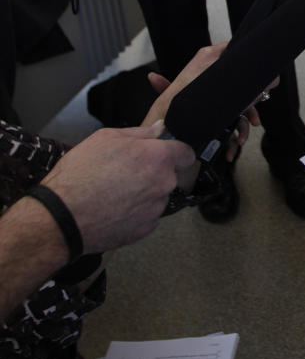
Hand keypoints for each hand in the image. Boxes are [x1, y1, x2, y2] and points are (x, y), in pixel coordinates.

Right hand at [43, 125, 195, 253]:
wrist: (63, 216)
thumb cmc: (80, 174)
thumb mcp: (105, 138)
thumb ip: (139, 133)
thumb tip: (159, 129)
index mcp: (157, 158)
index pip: (186, 153)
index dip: (175, 152)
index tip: (165, 154)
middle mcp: (163, 184)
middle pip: (169, 175)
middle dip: (153, 172)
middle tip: (125, 172)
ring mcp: (155, 209)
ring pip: (156, 196)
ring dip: (143, 193)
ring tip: (113, 192)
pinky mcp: (144, 229)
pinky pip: (146, 216)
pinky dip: (134, 213)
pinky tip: (112, 208)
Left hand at [142, 44, 268, 158]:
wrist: (173, 138)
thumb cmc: (175, 114)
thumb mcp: (172, 100)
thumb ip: (166, 88)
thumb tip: (152, 76)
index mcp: (212, 97)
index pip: (231, 92)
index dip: (243, 96)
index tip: (251, 99)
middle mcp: (220, 109)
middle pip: (242, 108)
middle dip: (251, 115)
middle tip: (253, 122)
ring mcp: (222, 123)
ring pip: (240, 126)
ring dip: (242, 134)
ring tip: (239, 142)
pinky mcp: (220, 137)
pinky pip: (231, 141)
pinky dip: (232, 148)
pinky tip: (229, 154)